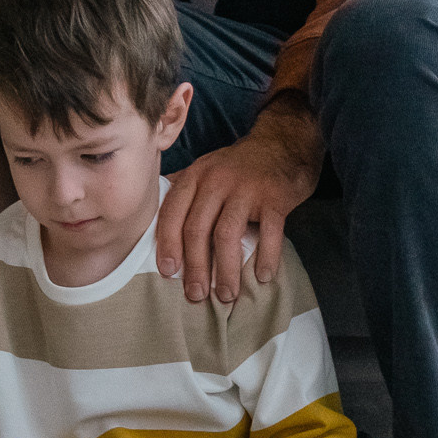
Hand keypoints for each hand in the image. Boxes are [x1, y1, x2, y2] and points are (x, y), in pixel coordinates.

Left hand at [154, 95, 321, 304]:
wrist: (284, 142)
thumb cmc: (240, 166)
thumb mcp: (206, 168)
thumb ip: (183, 190)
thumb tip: (153, 217)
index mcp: (196, 175)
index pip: (173, 213)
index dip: (167, 244)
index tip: (167, 272)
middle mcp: (217, 180)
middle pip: (197, 229)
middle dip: (194, 266)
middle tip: (195, 295)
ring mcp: (247, 188)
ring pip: (228, 235)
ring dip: (225, 270)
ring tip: (225, 295)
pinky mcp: (276, 197)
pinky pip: (268, 232)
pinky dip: (265, 257)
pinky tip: (262, 277)